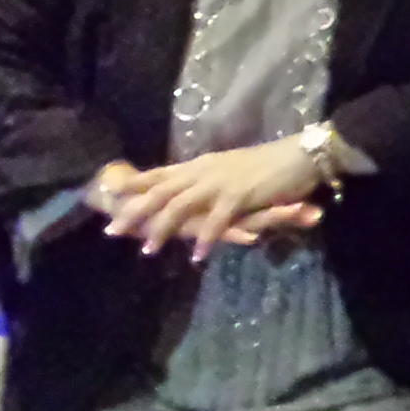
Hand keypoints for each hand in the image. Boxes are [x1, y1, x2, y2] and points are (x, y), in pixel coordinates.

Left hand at [94, 139, 323, 258]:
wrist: (299, 155)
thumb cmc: (269, 164)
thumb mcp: (231, 168)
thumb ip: (210, 180)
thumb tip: (192, 189)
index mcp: (200, 165)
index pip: (159, 174)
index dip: (134, 185)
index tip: (109, 194)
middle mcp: (203, 171)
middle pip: (159, 192)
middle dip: (134, 211)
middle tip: (113, 231)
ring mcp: (219, 182)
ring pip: (179, 206)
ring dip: (162, 229)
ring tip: (148, 250)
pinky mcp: (238, 195)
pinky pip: (216, 221)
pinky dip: (205, 239)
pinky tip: (197, 255)